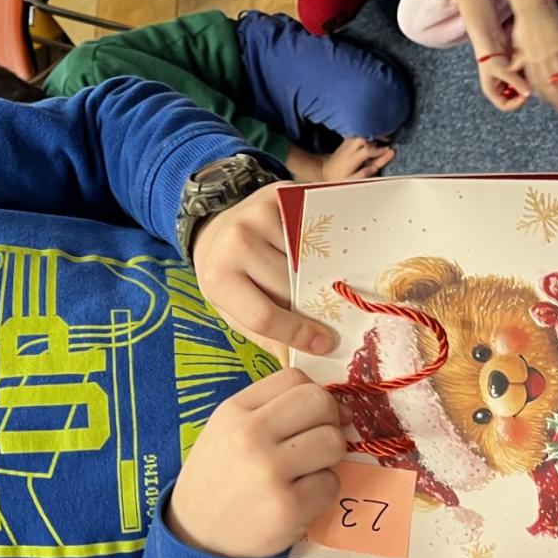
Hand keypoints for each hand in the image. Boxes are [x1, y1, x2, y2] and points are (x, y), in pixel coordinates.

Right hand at [167, 367, 346, 557]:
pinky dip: (322, 493)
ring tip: (305, 474)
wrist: (196, 539)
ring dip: (328, 460)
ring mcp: (268, 471)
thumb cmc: (219, 481)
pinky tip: (299, 500)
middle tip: (316, 446)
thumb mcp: (226, 433)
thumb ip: (270, 411)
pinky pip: (331, 484)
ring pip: (333, 442)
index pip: (295, 377)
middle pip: (320, 402)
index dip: (313, 396)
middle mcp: (249, 435)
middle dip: (329, 422)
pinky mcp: (287, 506)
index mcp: (233, 411)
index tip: (311, 418)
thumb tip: (338, 407)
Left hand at [192, 183, 335, 357]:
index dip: (297, 333)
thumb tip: (301, 365)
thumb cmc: (230, 277)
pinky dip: (329, 245)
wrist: (217, 227)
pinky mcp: (283, 193)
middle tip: (339, 318)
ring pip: (309, 255)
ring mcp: (261, 213)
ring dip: (325, 275)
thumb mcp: (234, 310)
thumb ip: (266, 337)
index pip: (264, 314)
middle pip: (291, 285)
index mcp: (219, 278)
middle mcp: (237, 241)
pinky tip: (336, 259)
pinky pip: (316, 226)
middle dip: (316, 306)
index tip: (326, 345)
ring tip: (337, 289)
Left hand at [319, 136, 396, 181]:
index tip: (391, 151)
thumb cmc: (338, 178)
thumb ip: (364, 173)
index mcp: (350, 159)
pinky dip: (366, 138)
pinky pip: (358, 136)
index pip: (368, 150)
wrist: (323, 171)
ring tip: (382, 141)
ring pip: (361, 137)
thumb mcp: (352, 180)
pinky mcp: (346, 141)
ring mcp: (346, 144)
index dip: (380, 151)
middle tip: (387, 145)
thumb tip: (376, 166)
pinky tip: (372, 141)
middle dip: (376, 142)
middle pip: (364, 140)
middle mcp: (348, 149)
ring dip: (372, 139)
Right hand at [474, 49, 531, 111]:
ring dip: (524, 83)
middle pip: (514, 98)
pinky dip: (526, 75)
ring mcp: (506, 79)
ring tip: (525, 73)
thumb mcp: (504, 71)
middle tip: (528, 84)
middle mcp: (499, 87)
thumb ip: (516, 83)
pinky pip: (522, 78)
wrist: (490, 39)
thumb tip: (529, 94)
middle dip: (522, 92)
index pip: (505, 105)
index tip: (525, 95)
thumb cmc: (491, 56)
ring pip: (519, 88)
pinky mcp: (512, 71)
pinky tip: (525, 67)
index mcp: (492, 91)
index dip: (516, 103)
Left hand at [511, 3, 557, 112]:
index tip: (550, 103)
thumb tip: (513, 70)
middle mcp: (541, 59)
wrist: (532, 7)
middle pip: (550, 84)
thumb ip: (517, 59)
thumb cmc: (524, 24)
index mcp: (528, 61)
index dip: (544, 95)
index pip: (536, 83)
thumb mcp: (516, 45)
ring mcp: (554, 51)